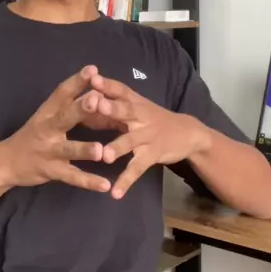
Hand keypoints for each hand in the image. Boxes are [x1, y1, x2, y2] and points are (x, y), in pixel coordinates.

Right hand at [0, 66, 111, 192]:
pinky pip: (72, 177)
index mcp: (48, 112)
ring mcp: (48, 151)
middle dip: (80, 109)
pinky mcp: (51, 171)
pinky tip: (105, 185)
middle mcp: (47, 129)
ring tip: (101, 151)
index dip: (77, 81)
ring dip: (84, 150)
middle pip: (64, 117)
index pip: (62, 93)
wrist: (5, 163)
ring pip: (68, 150)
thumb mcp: (46, 116)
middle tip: (97, 99)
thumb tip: (96, 88)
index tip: (93, 69)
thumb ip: (68, 104)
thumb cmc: (33, 135)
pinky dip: (89, 182)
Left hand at [89, 75, 210, 198]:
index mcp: (135, 102)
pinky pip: (137, 168)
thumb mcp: (136, 107)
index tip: (91, 77)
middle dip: (111, 107)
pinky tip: (115, 194)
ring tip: (104, 157)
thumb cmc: (153, 118)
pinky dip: (126, 181)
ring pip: (130, 141)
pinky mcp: (153, 154)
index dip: (106, 83)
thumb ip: (112, 104)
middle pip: (125, 110)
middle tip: (96, 103)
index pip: (120, 89)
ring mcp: (148, 135)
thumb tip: (82, 100)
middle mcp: (141, 116)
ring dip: (117, 148)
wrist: (188, 133)